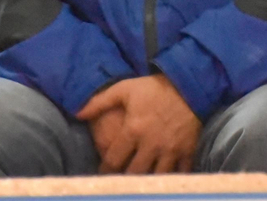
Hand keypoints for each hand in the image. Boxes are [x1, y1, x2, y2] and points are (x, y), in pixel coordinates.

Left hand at [76, 75, 201, 173]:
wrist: (189, 84)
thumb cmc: (154, 87)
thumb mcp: (125, 89)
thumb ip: (100, 102)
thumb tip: (77, 113)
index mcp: (133, 130)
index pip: (113, 160)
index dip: (105, 169)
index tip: (103, 171)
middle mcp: (151, 144)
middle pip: (133, 173)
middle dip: (124, 179)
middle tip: (120, 180)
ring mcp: (170, 149)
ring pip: (155, 177)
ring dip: (146, 181)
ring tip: (140, 183)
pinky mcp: (187, 150)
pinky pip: (180, 173)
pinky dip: (172, 179)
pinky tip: (165, 181)